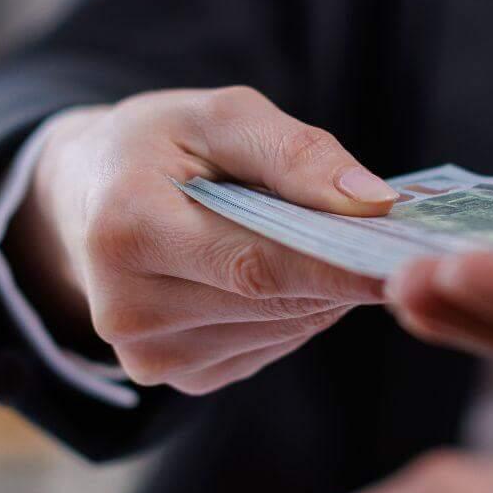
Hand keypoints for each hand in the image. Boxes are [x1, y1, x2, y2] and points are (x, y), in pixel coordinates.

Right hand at [7, 86, 394, 393]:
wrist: (91, 196)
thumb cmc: (162, 146)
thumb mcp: (219, 117)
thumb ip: (295, 152)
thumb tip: (371, 202)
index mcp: (125, 229)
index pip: (255, 263)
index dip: (335, 263)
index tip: (402, 257)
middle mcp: (125, 308)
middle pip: (272, 301)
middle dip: (338, 270)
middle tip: (383, 237)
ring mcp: (146, 354)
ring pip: (280, 328)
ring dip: (321, 290)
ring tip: (318, 241)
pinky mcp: (172, 376)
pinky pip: (267, 347)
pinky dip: (295, 311)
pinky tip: (281, 273)